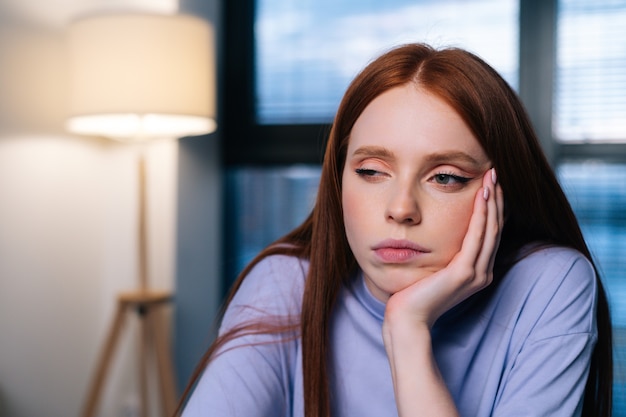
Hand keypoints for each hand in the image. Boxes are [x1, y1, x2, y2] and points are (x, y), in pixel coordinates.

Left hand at [382, 168, 503, 416]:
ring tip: (491, 177)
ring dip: (492, 200)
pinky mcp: (465, 273)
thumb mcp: (432, 268)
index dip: (492, 207)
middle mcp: (481, 272)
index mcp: (476, 271)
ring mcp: (475, 273)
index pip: (488, 232)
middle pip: (494, 227)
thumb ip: (442, 253)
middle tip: (494, 171)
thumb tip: (435, 232)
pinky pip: (477, 237)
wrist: (406, 318)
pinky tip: (481, 195)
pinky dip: (481, 214)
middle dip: (496, 198)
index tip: (489, 183)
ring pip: (490, 229)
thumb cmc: (413, 294)